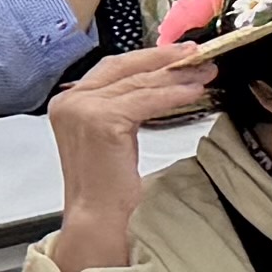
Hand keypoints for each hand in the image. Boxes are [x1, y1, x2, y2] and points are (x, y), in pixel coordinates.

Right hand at [44, 39, 216, 269]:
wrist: (97, 218)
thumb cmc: (106, 184)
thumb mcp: (112, 134)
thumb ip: (122, 104)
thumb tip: (160, 80)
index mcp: (68, 101)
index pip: (113, 67)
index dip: (148, 57)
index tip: (177, 53)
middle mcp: (70, 101)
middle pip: (124, 67)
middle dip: (164, 58)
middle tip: (196, 54)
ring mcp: (83, 109)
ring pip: (139, 82)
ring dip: (175, 76)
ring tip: (202, 73)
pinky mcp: (102, 121)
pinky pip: (146, 99)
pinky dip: (173, 93)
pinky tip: (193, 91)